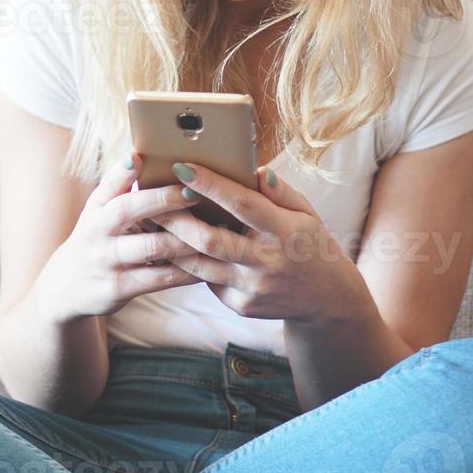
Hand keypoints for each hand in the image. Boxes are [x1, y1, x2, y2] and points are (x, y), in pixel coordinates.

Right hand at [38, 151, 208, 320]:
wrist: (66, 287)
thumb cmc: (94, 239)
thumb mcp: (96, 211)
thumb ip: (116, 184)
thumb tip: (137, 153)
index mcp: (96, 210)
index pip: (111, 185)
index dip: (126, 171)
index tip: (148, 157)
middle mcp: (96, 233)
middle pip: (129, 211)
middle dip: (163, 201)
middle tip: (197, 193)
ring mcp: (107, 262)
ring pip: (151, 246)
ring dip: (185, 237)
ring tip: (215, 228)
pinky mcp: (119, 288)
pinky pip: (159, 278)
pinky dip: (186, 271)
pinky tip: (208, 263)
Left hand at [144, 162, 365, 322]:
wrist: (325, 300)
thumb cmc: (308, 243)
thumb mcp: (305, 213)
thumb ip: (280, 192)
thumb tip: (254, 170)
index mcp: (285, 231)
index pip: (243, 204)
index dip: (211, 185)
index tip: (182, 167)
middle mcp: (267, 262)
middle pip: (210, 240)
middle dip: (175, 219)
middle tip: (148, 200)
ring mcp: (252, 288)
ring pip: (199, 265)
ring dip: (170, 244)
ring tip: (149, 223)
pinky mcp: (241, 306)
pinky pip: (207, 281)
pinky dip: (189, 264)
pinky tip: (171, 248)